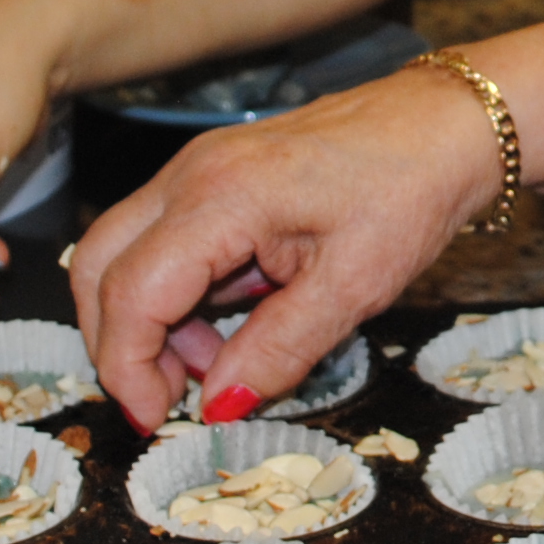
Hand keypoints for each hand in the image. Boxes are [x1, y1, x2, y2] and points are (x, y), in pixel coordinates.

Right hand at [71, 64, 506, 425]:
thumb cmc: (411, 191)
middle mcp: (191, 173)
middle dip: (115, 342)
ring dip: (144, 319)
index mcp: (222, 197)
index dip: (128, 366)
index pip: (132, 292)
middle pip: (97, 264)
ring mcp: (195, 167)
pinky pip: (158, 237)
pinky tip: (226, 321)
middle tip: (164, 399)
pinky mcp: (211, 173)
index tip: (155, 419)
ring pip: (121, 249)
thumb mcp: (354, 286)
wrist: (446, 124)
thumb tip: (217, 405)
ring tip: (212, 363)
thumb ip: (279, 349)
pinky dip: (169, 290)